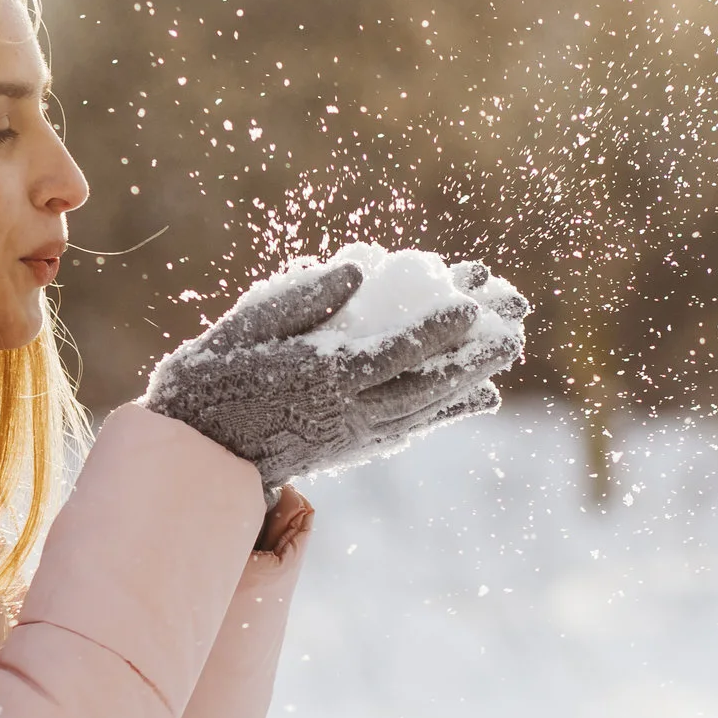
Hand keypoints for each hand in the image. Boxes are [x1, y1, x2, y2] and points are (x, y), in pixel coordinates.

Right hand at [140, 259, 484, 487]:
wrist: (203, 445)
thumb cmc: (222, 367)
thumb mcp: (250, 321)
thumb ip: (304, 295)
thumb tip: (358, 270)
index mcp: (318, 376)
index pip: (389, 353)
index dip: (434, 330)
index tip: (469, 304)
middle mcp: (343, 412)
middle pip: (421, 384)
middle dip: (471, 357)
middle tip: (514, 328)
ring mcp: (352, 434)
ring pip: (424, 407)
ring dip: (470, 379)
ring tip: (508, 349)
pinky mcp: (354, 447)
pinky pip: (411, 428)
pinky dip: (448, 412)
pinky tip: (479, 396)